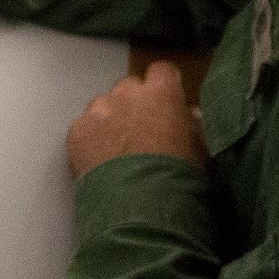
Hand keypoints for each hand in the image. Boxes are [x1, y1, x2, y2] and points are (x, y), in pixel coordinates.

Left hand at [66, 61, 204, 178]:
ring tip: (116, 151)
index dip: (164, 86)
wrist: (140, 208)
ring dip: (110, 119)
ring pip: (104, 104)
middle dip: (134, 103)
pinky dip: (90, 139)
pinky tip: (99, 162)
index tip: (165, 103)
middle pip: (130, 87)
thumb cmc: (178, 180)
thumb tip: (187, 114)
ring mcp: (99, 110)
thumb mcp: (200, 152)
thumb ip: (193, 126)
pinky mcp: (77, 130)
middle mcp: (127, 94)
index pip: (163, 71)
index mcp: (162, 94)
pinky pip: (84, 127)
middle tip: (140, 132)